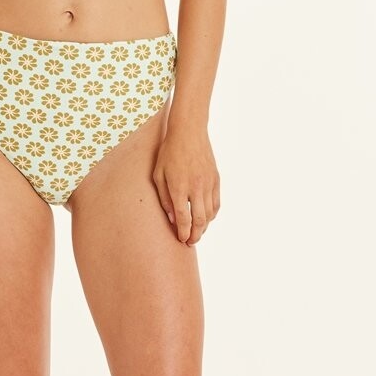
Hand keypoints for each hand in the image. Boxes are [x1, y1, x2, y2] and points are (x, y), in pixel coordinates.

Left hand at [152, 125, 219, 244]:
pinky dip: (212, 214)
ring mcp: (208, 184)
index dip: (183, 233)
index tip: (181, 240)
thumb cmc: (169, 153)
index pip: (184, 218)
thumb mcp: (158, 175)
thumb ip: (164, 199)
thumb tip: (173, 219)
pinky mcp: (216, 179)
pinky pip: (216, 203)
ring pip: (210, 214)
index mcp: (179, 187)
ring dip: (204, 227)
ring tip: (197, 233)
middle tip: (190, 242)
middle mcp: (196, 187)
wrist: (189, 132)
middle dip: (195, 235)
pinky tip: (206, 218)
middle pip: (199, 221)